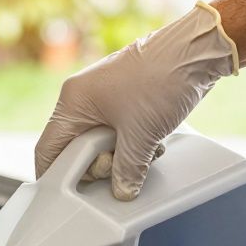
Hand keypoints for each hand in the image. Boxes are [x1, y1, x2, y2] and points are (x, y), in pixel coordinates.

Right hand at [34, 1, 237, 199]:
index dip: (54, 176)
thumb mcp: (141, 136)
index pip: (48, 148)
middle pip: (76, 149)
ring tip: (146, 148)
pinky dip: (135, 143)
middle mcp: (83, 97)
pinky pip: (120, 132)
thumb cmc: (162, 78)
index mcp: (73, 101)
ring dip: (122, 154)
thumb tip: (122, 190)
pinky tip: (153, 141)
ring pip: (101, 143)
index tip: (67, 195)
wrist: (196, 51)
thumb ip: (126, 169)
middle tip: (122, 164)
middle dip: (100, 164)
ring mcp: (104, 97)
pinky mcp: (125, 99)